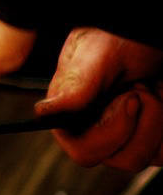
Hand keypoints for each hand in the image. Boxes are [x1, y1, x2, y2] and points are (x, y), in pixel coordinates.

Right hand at [35, 28, 162, 171]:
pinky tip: (160, 97)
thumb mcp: (100, 52)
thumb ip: (76, 84)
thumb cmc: (120, 36)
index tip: (130, 99)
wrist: (147, 39)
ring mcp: (122, 138)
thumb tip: (44, 113)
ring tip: (151, 87)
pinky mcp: (148, 141)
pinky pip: (162, 154)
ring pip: (142, 158)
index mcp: (69, 115)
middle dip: (138, 123)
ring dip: (157, 120)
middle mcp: (92, 131)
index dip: (109, 133)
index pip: (82, 151)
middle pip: (118, 159)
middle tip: (139, 87)